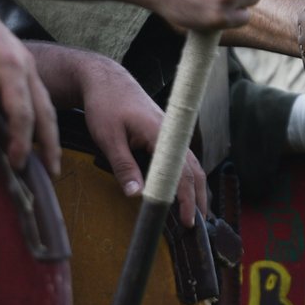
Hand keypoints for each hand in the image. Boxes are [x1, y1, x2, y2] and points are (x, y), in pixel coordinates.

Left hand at [0, 0, 58, 173]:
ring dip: (49, 132)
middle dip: (49, 143)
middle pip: (44, 110)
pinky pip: (37, 93)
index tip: (17, 164)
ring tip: (51, 159)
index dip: (22, 142)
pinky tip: (36, 130)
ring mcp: (26, 62)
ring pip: (45, 102)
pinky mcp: (20, 61)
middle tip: (53, 174)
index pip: (22, 113)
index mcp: (10, 67)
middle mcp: (25, 65)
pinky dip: (40, 116)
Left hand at [66, 50, 205, 225]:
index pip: (181, 173)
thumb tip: (137, 195)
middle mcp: (172, 133)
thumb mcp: (108, 137)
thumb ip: (123, 166)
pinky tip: (183, 188)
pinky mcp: (165, 134)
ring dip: (196, 188)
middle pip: (194, 170)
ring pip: (191, 164)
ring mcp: (171, 133)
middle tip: (197, 225)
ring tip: (197, 211)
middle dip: (198, 198)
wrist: (106, 80)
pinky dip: (187, 176)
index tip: (188, 221)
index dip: (187, 199)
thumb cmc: (105, 104)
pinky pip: (182, 158)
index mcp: (162, 134)